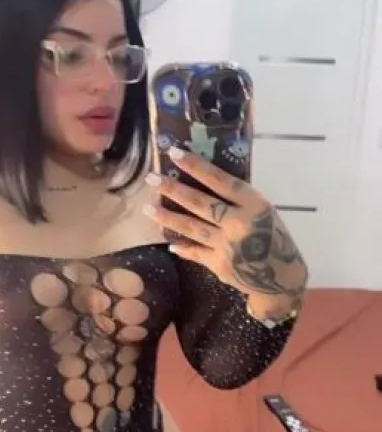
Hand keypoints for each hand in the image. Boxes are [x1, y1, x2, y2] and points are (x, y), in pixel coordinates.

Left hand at [144, 147, 307, 319]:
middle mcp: (240, 223)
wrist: (282, 278)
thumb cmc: (273, 238)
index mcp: (254, 205)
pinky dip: (182, 246)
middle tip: (151, 179)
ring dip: (167, 217)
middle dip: (173, 190)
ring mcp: (227, 246)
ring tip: (148, 208)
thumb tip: (203, 182)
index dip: (197, 166)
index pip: (221, 181)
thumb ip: (239, 201)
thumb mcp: (264, 212)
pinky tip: (169, 241)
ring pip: (191, 227)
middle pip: (200, 203)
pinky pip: (195, 252)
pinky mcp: (219, 265)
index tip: (175, 154)